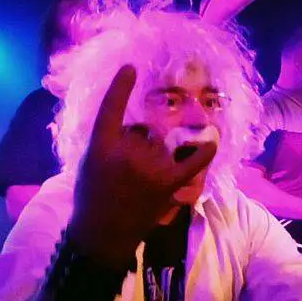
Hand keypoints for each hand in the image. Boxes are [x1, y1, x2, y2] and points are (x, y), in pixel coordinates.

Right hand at [67, 66, 216, 264]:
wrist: (103, 233)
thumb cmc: (91, 195)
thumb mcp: (88, 161)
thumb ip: (108, 141)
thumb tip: (134, 128)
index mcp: (101, 146)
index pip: (111, 109)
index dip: (120, 87)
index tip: (130, 67)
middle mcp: (127, 153)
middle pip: (142, 130)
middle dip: (136, 143)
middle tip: (123, 170)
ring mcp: (151, 168)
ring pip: (161, 145)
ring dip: (155, 156)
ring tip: (140, 180)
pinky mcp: (169, 184)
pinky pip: (191, 162)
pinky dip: (204, 151)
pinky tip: (213, 139)